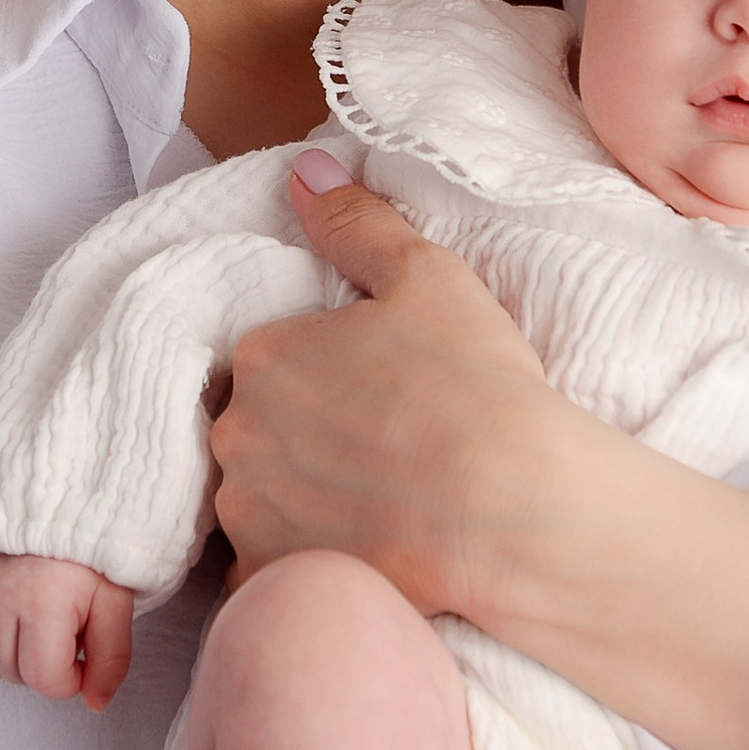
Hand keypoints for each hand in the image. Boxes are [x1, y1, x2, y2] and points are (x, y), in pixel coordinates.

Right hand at [0, 551, 135, 708]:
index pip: (46, 680)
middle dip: (46, 668)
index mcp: (43, 605)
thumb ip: (112, 659)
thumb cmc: (89, 558)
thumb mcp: (115, 604)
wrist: (56, 509)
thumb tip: (95, 704)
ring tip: (39, 630)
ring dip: (16, 662)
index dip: (71, 680)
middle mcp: (1, 601)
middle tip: (64, 634)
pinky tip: (11, 633)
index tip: (82, 653)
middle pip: (17, 676)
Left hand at [207, 163, 554, 618]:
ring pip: (260, 499)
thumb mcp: (426, 275)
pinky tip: (358, 551)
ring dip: (299, 500)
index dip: (328, 372)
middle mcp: (237, 432)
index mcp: (262, 353)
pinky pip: (268, 569)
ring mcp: (248, 513)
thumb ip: (355, 222)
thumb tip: (305, 171)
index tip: (378, 390)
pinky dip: (302, 561)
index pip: (274, 356)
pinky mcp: (271, 578)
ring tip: (375, 503)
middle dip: (304, 435)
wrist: (511, 508)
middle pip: (259, 428)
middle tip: (381, 447)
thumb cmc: (473, 384)